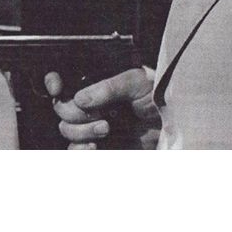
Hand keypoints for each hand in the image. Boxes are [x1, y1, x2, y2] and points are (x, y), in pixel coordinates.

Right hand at [45, 66, 160, 148]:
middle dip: (75, 113)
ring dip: (81, 132)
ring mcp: (93, 126)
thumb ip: (109, 87)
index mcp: (97, 83)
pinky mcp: (100, 148)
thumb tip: (80, 98)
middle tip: (102, 116)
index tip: (57, 87)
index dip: (54, 82)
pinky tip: (96, 147)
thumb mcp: (138, 81)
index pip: (65, 80)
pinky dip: (81, 150)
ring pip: (68, 131)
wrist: (177, 125)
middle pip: (62, 109)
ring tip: (107, 129)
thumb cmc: (160, 95)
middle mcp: (92, 104)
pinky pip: (77, 152)